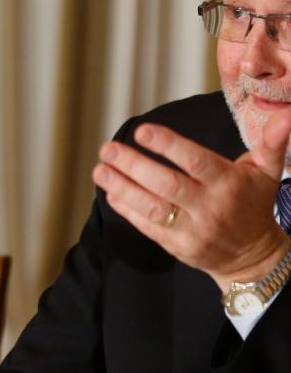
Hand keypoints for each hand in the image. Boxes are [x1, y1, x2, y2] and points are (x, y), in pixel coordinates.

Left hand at [92, 108, 290, 290]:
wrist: (253, 258)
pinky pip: (147, 227)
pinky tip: (110, 192)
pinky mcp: (177, 246)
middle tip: (108, 148)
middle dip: (134, 166)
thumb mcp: (266, 172)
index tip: (142, 131)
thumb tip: (287, 114)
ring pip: (152, 207)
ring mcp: (191, 229)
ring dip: (122, 187)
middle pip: (166, 185)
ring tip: (100, 169)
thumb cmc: (253, 204)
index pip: (195, 162)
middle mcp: (208, 207)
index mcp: (228, 184)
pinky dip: (127, 209)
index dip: (168, 146)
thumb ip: (272, 142)